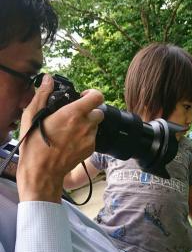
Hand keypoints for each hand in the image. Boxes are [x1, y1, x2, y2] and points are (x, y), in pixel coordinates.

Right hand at [17, 74, 103, 202]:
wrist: (42, 171)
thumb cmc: (34, 144)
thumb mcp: (32, 115)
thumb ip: (43, 95)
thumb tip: (48, 80)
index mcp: (73, 113)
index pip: (98, 97)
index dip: (92, 94)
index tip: (84, 96)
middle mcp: (86, 125)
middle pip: (99, 111)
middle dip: (90, 110)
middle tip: (76, 115)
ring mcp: (90, 138)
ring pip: (96, 125)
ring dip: (87, 124)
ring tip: (71, 130)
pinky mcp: (91, 149)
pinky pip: (93, 137)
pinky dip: (86, 136)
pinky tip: (72, 140)